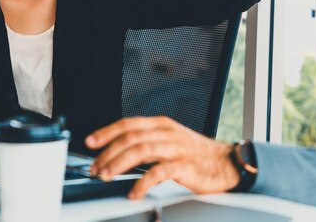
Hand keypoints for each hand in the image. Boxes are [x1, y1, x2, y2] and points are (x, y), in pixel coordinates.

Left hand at [85, 117, 239, 198]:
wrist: (226, 164)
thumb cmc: (196, 154)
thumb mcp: (170, 140)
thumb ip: (148, 142)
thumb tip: (119, 151)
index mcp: (162, 124)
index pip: (129, 124)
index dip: (107, 132)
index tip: (90, 141)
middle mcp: (168, 133)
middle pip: (131, 138)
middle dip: (109, 153)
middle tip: (96, 167)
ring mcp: (177, 148)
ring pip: (141, 150)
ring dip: (119, 164)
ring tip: (107, 176)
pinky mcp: (185, 166)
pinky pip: (159, 172)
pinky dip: (142, 183)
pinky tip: (134, 192)